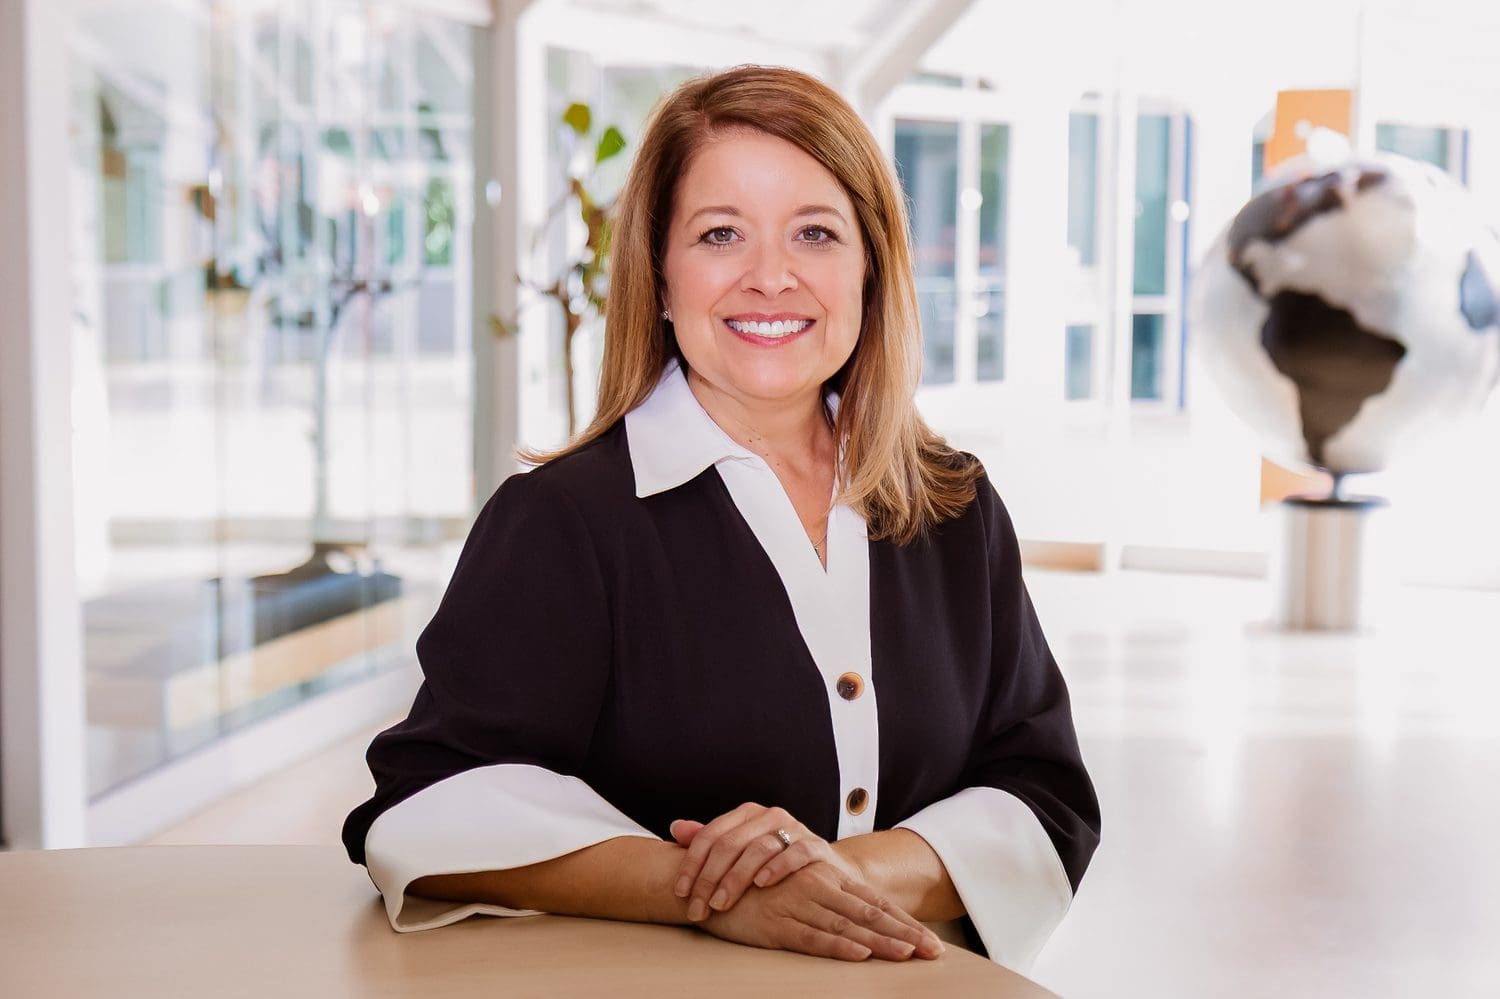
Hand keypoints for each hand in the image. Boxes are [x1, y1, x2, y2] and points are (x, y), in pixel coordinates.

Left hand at [669, 803, 859, 920]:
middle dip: (709, 878)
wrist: (825, 871)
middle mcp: (769, 816)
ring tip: (720, 903)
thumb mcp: (742, 850)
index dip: (692, 864)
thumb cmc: (775, 862)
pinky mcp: (816, 846)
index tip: (680, 893)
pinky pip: (794, 853)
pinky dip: (777, 867)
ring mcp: (794, 829)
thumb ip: (710, 840)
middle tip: (698, 908)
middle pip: (730, 844)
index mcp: (746, 814)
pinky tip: (761, 884)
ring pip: (758, 849)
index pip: (711, 835)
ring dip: (735, 879)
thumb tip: (675, 828)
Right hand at [696, 861, 942, 961]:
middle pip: (869, 914)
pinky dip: (837, 946)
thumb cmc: (750, 884)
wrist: (705, 878)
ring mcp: (797, 906)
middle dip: (903, 934)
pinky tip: (860, 953)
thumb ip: (821, 895)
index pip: (872, 901)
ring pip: (847, 926)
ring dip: (880, 942)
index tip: (929, 940)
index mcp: (824, 877)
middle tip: (933, 951)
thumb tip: (857, 922)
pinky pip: (811, 937)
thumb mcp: (792, 886)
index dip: (902, 921)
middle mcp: (817, 888)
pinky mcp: (775, 924)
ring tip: (907, 955)